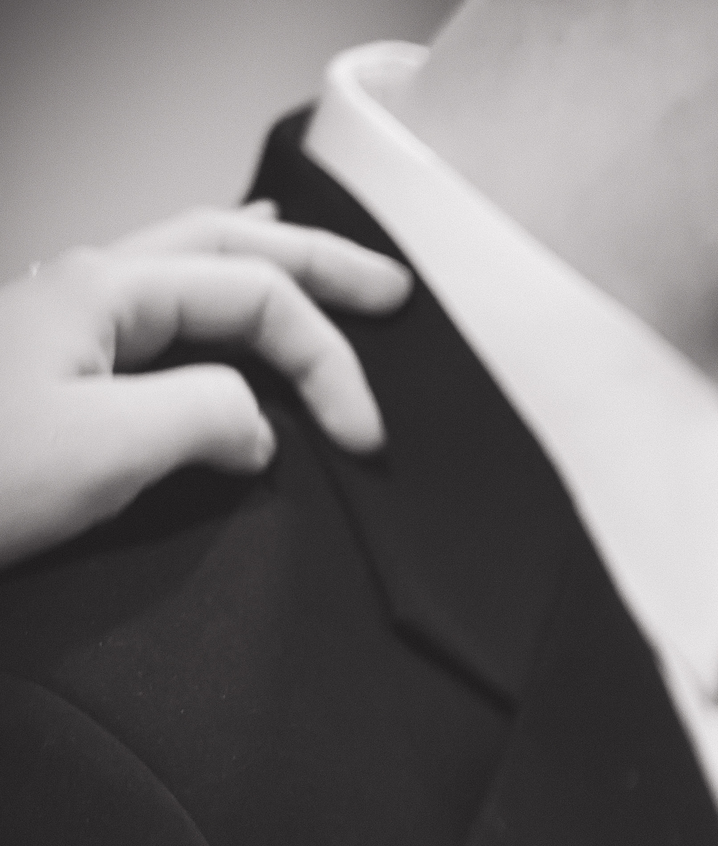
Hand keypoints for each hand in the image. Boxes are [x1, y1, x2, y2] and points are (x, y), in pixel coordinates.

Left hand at [0, 203, 411, 569]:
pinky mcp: (49, 370)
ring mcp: (61, 322)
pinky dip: (204, 298)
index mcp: (104, 291)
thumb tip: (254, 428)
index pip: (256, 298)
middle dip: (315, 263)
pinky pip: (149, 309)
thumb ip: (206, 420)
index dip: (328, 362)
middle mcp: (84, 287)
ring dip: (259, 265)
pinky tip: (210, 316)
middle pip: (223, 245)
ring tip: (309, 265)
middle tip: (390, 292)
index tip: (364, 442)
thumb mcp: (105, 450)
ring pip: (183, 264)